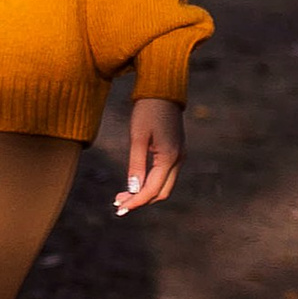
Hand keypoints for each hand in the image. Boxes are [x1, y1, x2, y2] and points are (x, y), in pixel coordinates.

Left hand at [113, 95, 183, 213]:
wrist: (162, 89)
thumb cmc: (148, 109)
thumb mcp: (138, 136)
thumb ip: (136, 164)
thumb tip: (133, 190)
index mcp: (170, 157)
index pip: (153, 190)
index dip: (136, 202)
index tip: (120, 209)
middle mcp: (178, 160)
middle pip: (161, 192)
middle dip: (140, 201)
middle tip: (118, 205)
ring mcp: (179, 156)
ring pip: (164, 185)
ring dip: (145, 193)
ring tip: (122, 196)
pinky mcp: (175, 151)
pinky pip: (164, 175)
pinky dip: (150, 183)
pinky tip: (135, 183)